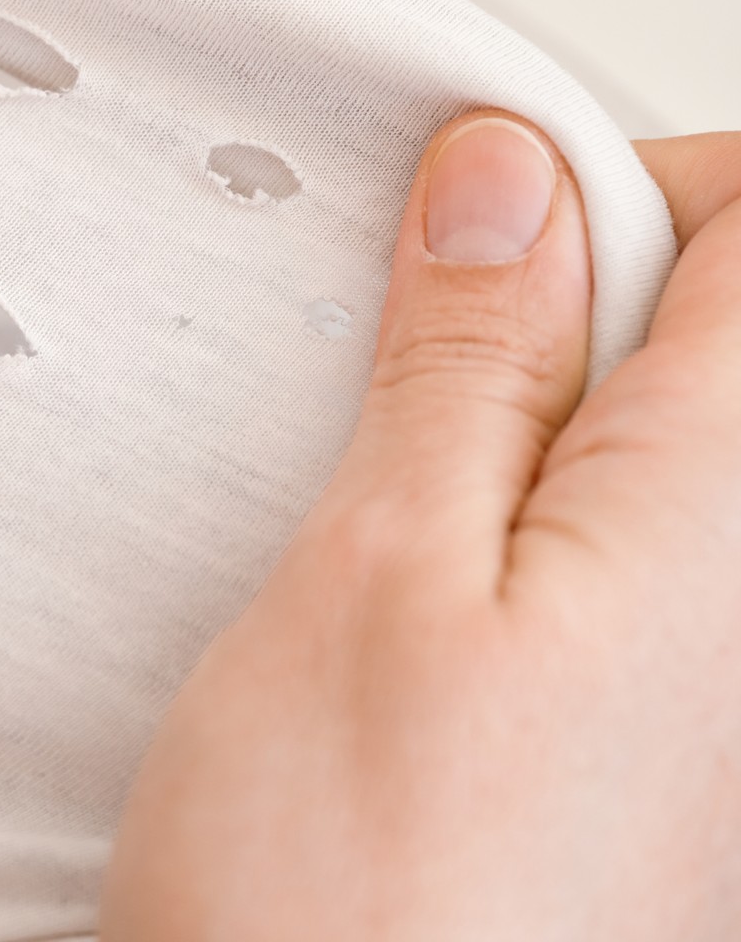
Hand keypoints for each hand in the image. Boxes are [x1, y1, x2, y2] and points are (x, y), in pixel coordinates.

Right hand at [97, 113, 740, 937]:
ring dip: (533, 411)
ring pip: (667, 450)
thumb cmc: (347, 910)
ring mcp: (713, 690)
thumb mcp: (370, 578)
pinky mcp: (663, 754)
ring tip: (407, 483)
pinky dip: (528, 517)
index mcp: (724, 528)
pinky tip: (426, 586)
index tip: (484, 221)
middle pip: (727, 340)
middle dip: (576, 295)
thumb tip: (512, 184)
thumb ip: (467, 366)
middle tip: (428, 359)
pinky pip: (635, 562)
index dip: (630, 181)